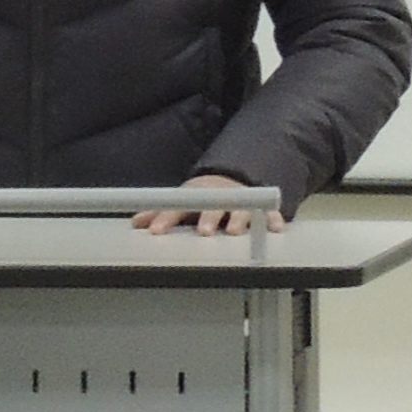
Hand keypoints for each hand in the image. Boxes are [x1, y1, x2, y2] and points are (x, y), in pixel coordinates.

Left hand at [134, 174, 277, 234]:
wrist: (234, 179)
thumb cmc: (203, 197)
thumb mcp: (182, 202)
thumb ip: (160, 214)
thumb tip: (135, 223)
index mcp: (195, 197)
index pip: (177, 208)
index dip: (166, 219)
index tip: (156, 231)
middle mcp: (218, 198)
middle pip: (211, 208)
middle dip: (207, 219)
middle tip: (203, 232)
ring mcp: (241, 201)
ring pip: (240, 210)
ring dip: (237, 220)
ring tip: (234, 232)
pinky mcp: (260, 208)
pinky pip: (270, 213)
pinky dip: (274, 220)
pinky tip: (276, 228)